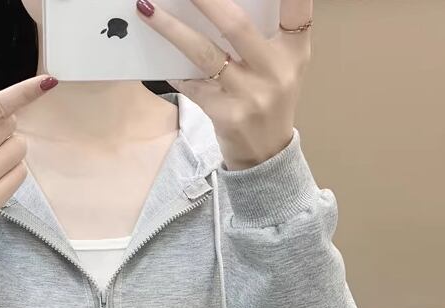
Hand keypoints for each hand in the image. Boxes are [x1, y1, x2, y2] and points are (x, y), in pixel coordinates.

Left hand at [136, 0, 311, 170]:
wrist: (265, 155)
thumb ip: (262, 34)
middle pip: (236, 23)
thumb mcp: (280, 65)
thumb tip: (214, 4)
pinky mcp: (226, 115)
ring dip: (171, 28)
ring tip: (147, 8)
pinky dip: (172, 69)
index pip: (297, 5)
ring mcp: (250, 94)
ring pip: (204, 53)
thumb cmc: (268, 100)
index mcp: (294, 50)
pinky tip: (156, 56)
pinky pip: (191, 84)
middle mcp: (275, 70)